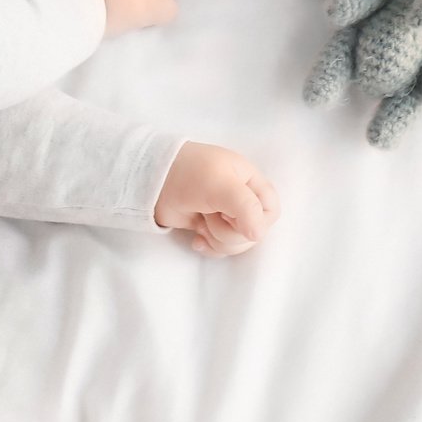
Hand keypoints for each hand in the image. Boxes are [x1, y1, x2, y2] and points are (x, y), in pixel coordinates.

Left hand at [153, 143, 278, 255]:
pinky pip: (220, 247)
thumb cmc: (189, 174)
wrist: (151, 180)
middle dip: (231, 232)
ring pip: (237, 243)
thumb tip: (258, 235)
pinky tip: (196, 239)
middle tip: (211, 215)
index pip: (270, 210)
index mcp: (249, 182)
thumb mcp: (221, 185)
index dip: (258, 221)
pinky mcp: (208, 227)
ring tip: (201, 223)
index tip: (235, 217)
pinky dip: (209, 247)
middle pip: (254, 232)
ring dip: (218, 239)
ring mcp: (224, 215)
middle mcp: (240, 199)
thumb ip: (246, 207)